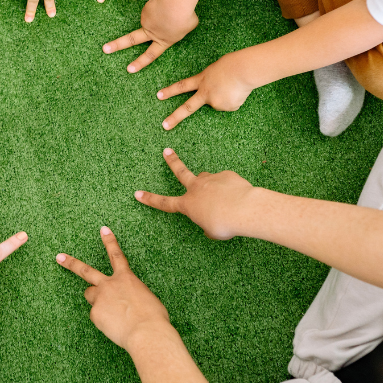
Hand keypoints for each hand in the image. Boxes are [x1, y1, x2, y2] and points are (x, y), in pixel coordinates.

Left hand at [56, 226, 169, 349]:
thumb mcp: (147, 299)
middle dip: (71, 263)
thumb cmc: (153, 318)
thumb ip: (132, 295)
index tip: (103, 229)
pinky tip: (114, 326)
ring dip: (96, 299)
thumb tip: (125, 301)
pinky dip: (103, 320)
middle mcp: (109, 284)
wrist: (146, 332)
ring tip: (110, 311)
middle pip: (86, 271)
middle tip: (59, 257)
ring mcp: (100, 298)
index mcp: (126, 278)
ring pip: (90, 295)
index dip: (109, 241)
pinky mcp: (95, 314)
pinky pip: (96, 316)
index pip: (116, 255)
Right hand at [102, 0, 197, 72]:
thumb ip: (179, 27)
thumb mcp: (188, 27)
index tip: (129, 70)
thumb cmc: (186, 16)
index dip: (140, 63)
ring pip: (153, 16)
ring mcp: (146, 21)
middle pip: (131, 40)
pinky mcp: (145, 9)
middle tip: (105, 49)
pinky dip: (161, 4)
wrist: (176, 4)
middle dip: (117, 45)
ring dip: (162, 12)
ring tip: (174, 9)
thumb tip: (172, 23)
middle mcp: (151, 33)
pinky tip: (168, 3)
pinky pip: (155, 6)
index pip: (150, 55)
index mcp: (164, 41)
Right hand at [134, 148, 256, 239]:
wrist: (244, 208)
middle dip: (172, 161)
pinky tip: (238, 197)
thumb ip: (207, 225)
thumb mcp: (213, 231)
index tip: (137, 193)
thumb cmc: (225, 223)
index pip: (164, 203)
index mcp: (188, 204)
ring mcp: (211, 179)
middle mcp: (196, 188)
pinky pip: (226, 182)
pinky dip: (230, 189)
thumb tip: (209, 220)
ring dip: (211, 186)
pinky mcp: (226, 175)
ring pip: (207, 179)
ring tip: (224, 198)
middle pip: (180, 171)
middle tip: (166, 151)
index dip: (150, 199)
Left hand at [157, 53, 253, 128]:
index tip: (158, 96)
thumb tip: (214, 94)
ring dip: (227, 97)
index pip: (182, 86)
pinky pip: (231, 105)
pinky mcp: (227, 108)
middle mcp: (205, 93)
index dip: (170, 91)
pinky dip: (235, 100)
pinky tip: (239, 92)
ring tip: (234, 86)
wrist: (244, 70)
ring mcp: (215, 102)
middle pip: (188, 107)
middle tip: (164, 126)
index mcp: (202, 80)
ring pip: (219, 103)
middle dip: (175, 117)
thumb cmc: (233, 64)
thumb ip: (210, 82)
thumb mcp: (216, 70)